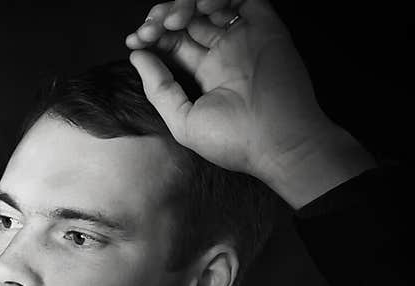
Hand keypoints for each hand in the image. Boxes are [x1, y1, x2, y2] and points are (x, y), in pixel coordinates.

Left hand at [126, 0, 374, 207]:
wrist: (278, 142)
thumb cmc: (233, 142)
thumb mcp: (183, 120)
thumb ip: (159, 88)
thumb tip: (137, 56)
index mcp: (204, 74)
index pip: (173, 42)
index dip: (153, 36)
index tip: (136, 41)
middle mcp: (223, 53)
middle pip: (187, 19)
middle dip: (163, 17)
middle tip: (151, 27)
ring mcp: (244, 38)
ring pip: (208, 5)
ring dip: (185, 5)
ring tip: (174, 20)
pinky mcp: (265, 26)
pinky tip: (204, 9)